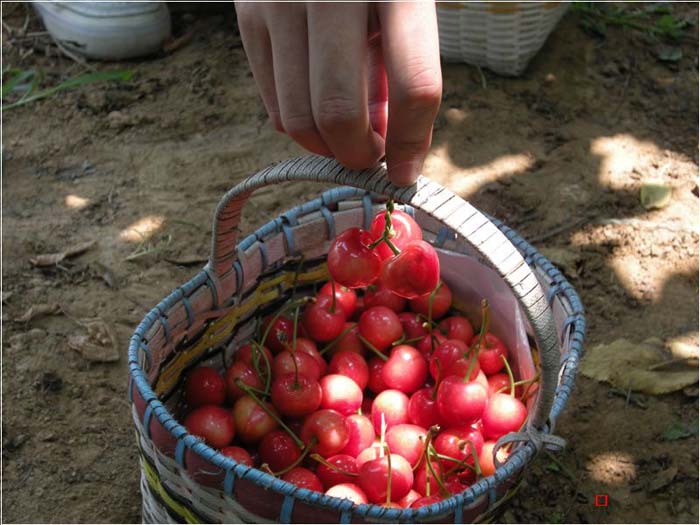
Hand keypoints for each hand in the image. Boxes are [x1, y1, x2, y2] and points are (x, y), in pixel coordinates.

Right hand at [235, 1, 441, 185]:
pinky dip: (298, 124)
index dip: (411, 143)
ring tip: (347, 133)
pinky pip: (272, 104)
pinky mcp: (247, 14)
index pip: (415, 85)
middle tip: (371, 154)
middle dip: (358, 153)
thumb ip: (403, 64)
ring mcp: (278, 1)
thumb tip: (389, 139)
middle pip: (339, 113)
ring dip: (326, 146)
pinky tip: (317, 107)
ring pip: (296, 118)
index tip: (406, 173)